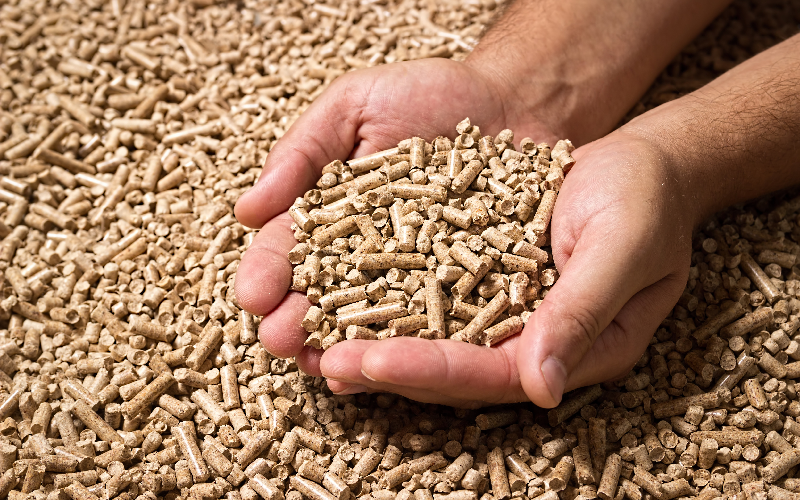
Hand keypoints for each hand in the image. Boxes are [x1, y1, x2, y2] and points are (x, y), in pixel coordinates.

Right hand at [234, 57, 553, 378]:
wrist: (511, 100)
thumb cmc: (427, 95)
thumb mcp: (354, 105)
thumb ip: (302, 151)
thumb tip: (246, 210)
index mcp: (329, 217)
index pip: (287, 251)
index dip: (266, 274)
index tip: (253, 295)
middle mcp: (366, 257)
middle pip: (323, 298)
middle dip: (297, 323)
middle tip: (281, 340)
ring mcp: (416, 278)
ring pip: (374, 323)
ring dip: (347, 349)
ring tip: (328, 367)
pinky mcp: (465, 289)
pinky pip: (438, 324)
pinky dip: (417, 347)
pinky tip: (397, 365)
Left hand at [316, 132, 695, 406]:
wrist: (643, 165)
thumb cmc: (645, 200)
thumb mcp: (623, 247)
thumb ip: (582, 312)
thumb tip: (543, 390)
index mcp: (574, 348)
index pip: (490, 373)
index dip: (430, 369)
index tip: (370, 362)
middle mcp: (533, 341)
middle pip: (451, 368)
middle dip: (386, 366)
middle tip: (321, 360)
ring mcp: (507, 314)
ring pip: (432, 339)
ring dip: (375, 340)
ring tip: (316, 341)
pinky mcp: (484, 282)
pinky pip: (430, 298)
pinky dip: (388, 299)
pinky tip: (344, 294)